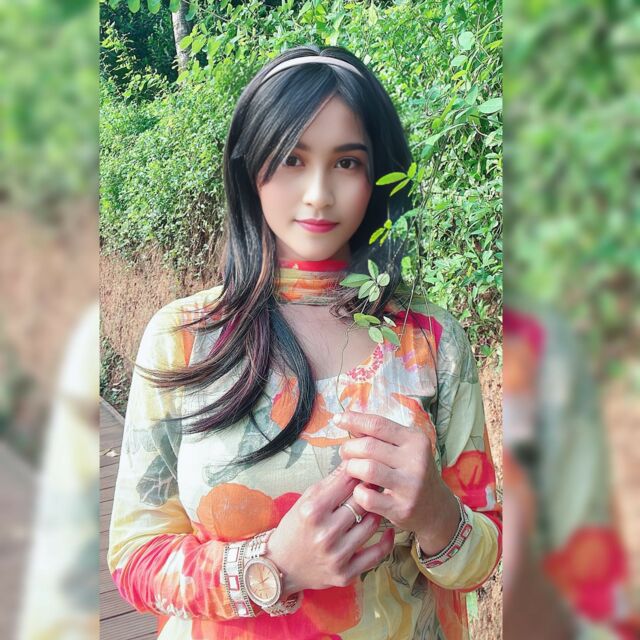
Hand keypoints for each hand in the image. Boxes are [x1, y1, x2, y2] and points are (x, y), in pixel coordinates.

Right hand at [266, 462, 395, 597]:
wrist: (282, 566)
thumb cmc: (295, 528)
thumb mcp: (306, 499)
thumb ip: (330, 481)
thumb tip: (353, 460)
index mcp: (313, 511)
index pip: (347, 483)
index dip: (359, 471)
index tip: (367, 466)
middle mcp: (325, 534)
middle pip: (362, 502)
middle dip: (371, 489)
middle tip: (378, 483)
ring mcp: (336, 556)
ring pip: (372, 524)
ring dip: (376, 512)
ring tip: (377, 504)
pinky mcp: (345, 574)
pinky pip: (376, 555)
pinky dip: (386, 541)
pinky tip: (387, 530)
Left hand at [337, 411, 459, 555]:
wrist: (437, 508)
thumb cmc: (412, 472)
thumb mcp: (406, 448)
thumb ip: (381, 436)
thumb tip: (349, 422)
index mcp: (415, 440)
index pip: (378, 424)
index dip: (354, 420)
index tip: (338, 419)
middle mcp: (416, 461)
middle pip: (368, 446)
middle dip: (349, 448)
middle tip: (345, 453)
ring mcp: (410, 486)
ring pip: (367, 469)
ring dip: (351, 468)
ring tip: (351, 469)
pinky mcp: (402, 509)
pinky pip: (367, 497)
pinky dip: (358, 492)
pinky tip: (361, 490)